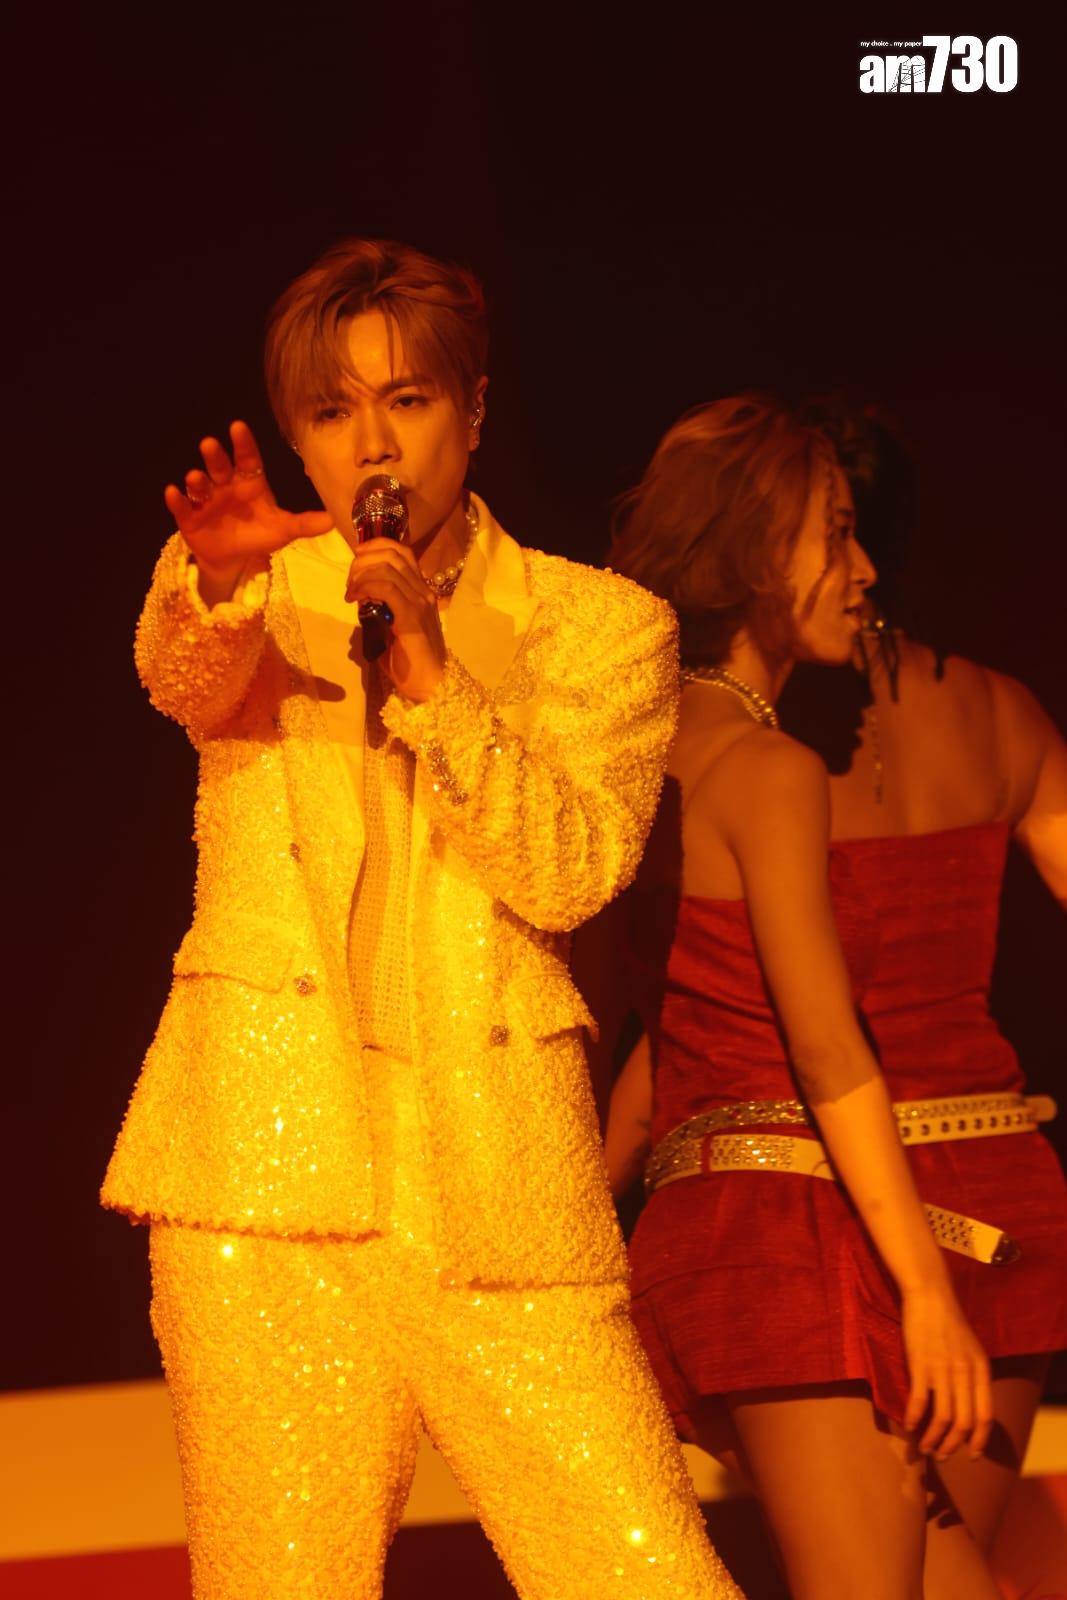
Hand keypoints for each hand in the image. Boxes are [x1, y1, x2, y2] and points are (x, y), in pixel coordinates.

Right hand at [165, 421, 331, 596]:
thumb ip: (304, 523)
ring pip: (199, 484)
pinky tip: (173, 492)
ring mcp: (206, 500)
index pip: (248, 459)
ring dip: (196, 479)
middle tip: (210, 444)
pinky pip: (182, 506)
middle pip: (220, 466)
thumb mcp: (283, 529)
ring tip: (195, 477)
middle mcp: (226, 485)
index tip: (238, 427)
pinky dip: (177, 500)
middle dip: (215, 456)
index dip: (243, 444)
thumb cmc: (259, 534)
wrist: (235, 559)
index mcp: (249, 481)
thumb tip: (334, 521)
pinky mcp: (189, 517)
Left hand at [344, 539, 446, 702]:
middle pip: (391, 554)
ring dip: (361, 574)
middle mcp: (423, 592)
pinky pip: (386, 589)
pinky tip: (354, 598)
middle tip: (350, 581)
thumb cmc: (410, 663)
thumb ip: (380, 610)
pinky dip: (365, 587)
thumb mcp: (392, 629)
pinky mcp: (411, 618)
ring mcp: (420, 603)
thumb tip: (360, 600)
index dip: (375, 546)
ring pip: (387, 567)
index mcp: (421, 592)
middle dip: (363, 560)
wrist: (432, 688)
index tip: (356, 559)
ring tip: (350, 592)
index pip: (402, 551)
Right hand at [901, 1280, 992, 1459]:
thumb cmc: (949, 1321)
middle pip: (963, 1423)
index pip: (986, 1416)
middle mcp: (965, 1374)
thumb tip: (969, 1405)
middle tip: (942, 1456)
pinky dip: (914, 1418)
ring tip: (925, 1448)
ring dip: (933, 1439)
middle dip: (953, 1446)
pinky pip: (919, 1401)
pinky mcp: (920, 1365)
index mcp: (981, 1371)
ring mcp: (942, 1370)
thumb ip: (973, 1376)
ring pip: (942, 1418)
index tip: (971, 1455)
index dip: (979, 1441)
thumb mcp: (972, 1349)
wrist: (930, 1296)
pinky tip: (908, 1426)